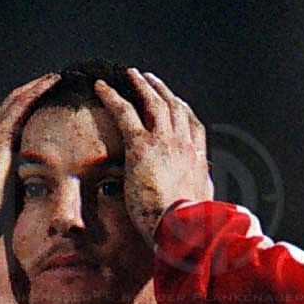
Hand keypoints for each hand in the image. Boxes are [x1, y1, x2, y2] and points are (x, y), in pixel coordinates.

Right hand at [0, 73, 59, 249]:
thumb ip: (8, 193)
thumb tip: (23, 201)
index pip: (6, 124)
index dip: (22, 112)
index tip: (39, 106)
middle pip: (11, 106)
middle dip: (29, 93)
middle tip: (50, 82)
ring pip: (16, 99)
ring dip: (36, 86)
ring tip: (54, 77)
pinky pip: (21, 104)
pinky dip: (36, 90)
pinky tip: (51, 81)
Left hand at [94, 70, 212, 241]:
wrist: (182, 227)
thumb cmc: (190, 229)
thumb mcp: (200, 212)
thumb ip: (198, 200)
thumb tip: (203, 201)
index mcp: (198, 161)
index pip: (193, 128)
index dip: (183, 112)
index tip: (177, 103)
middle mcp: (184, 144)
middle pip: (174, 108)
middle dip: (162, 91)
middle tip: (150, 80)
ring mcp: (165, 142)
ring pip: (153, 103)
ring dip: (141, 86)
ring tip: (131, 74)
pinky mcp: (142, 146)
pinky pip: (125, 113)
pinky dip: (113, 97)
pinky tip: (101, 87)